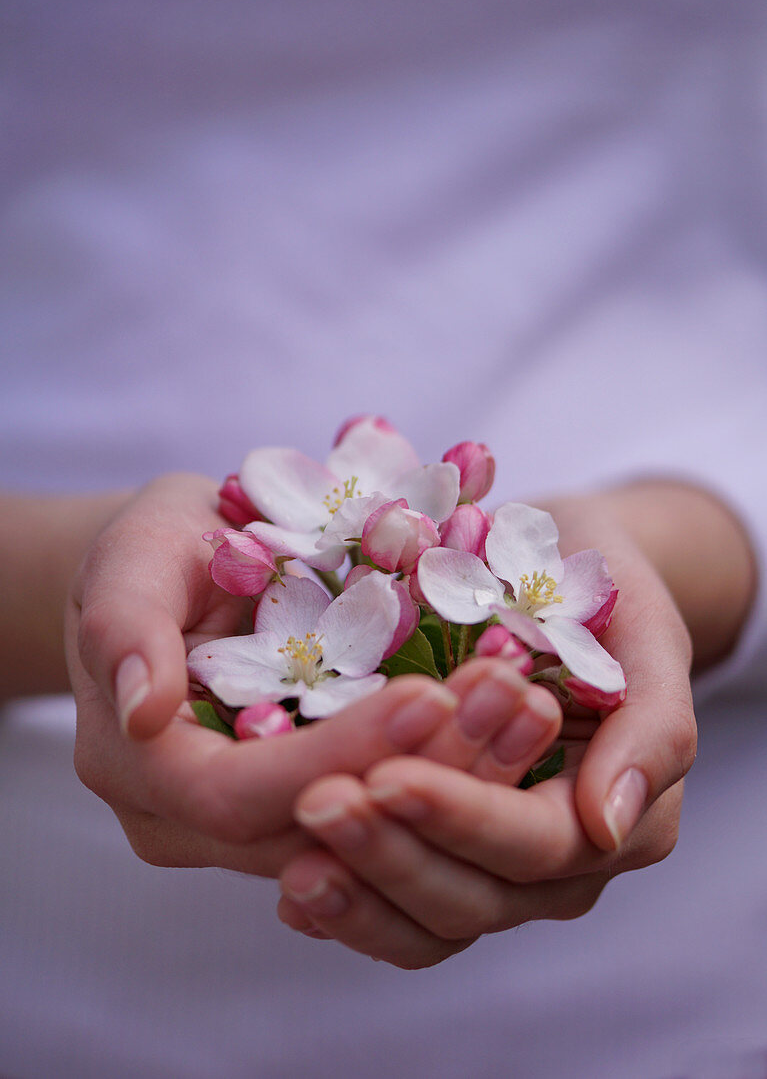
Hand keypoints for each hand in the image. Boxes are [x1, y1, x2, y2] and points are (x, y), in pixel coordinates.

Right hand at [67, 473, 561, 875]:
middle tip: (512, 697)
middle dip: (421, 772)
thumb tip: (140, 708)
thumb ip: (123, 625)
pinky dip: (449, 772)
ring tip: (528, 707)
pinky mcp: (306, 807)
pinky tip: (510, 725)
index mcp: (141, 768)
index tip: (431, 692)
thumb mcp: (131, 556)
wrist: (174, 576)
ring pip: (365, 836)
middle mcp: (191, 821)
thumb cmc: (153, 553)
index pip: (240, 796)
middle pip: (318, 831)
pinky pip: (382, 814)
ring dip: (454, 779)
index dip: (338, 755)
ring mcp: (252, 824)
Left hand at [276, 489, 706, 965]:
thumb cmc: (607, 597)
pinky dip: (346, 906)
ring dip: (360, 893)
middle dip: (393, 855)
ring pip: (427, 922)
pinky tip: (293, 888)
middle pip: (472, 898)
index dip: (459, 817)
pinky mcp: (438, 853)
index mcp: (611, 820)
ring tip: (294, 863)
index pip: (533, 844)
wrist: (562, 579)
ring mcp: (491, 867)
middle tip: (317, 805)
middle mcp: (551, 865)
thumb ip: (649, 731)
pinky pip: (393, 908)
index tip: (386, 777)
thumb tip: (606, 825)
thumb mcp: (645, 636)